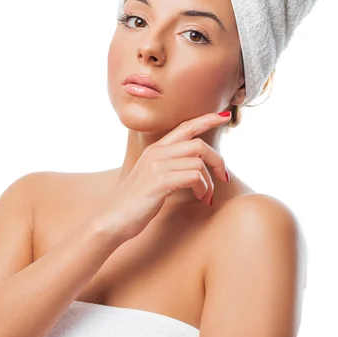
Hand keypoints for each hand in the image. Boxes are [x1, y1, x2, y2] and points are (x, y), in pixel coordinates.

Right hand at [95, 111, 230, 243]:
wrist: (114, 219)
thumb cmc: (136, 203)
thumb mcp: (153, 178)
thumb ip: (170, 167)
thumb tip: (197, 168)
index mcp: (155, 150)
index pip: (185, 127)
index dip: (206, 120)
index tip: (224, 117)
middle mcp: (156, 153)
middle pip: (198, 144)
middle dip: (217, 160)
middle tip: (224, 177)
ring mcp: (157, 166)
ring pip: (198, 161)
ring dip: (209, 181)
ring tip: (206, 196)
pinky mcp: (160, 181)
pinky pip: (194, 176)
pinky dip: (203, 188)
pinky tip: (200, 197)